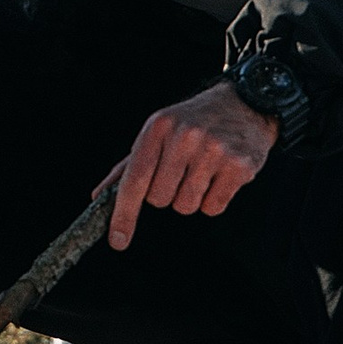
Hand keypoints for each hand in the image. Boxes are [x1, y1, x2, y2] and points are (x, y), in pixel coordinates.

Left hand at [105, 82, 278, 249]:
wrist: (244, 103)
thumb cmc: (193, 122)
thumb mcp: (158, 132)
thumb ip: (128, 167)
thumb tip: (99, 197)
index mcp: (159, 127)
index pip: (135, 179)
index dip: (123, 214)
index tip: (117, 240)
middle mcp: (185, 136)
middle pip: (160, 199)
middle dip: (167, 194)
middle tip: (181, 171)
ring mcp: (214, 150)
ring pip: (186, 206)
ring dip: (191, 198)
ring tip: (202, 171)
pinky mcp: (239, 165)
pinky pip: (213, 208)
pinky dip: (214, 200)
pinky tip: (220, 176)